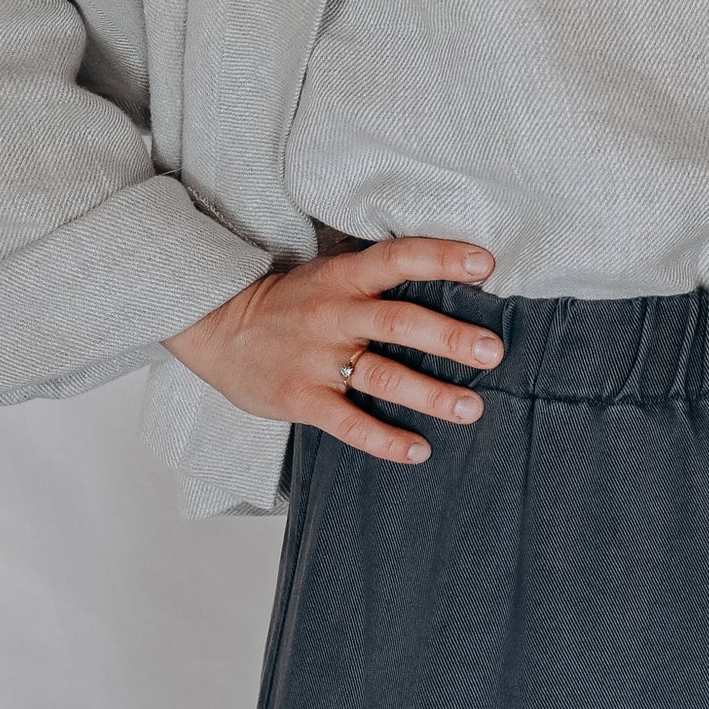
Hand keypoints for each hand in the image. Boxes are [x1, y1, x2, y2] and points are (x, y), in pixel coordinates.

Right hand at [162, 235, 503, 464]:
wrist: (216, 328)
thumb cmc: (290, 302)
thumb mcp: (329, 274)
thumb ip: (378, 278)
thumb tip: (452, 278)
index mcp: (343, 278)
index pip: (397, 259)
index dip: (441, 258)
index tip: (485, 264)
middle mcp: (334, 315)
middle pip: (398, 323)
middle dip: (448, 338)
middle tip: (491, 351)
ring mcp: (317, 360)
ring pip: (382, 377)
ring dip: (430, 395)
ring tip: (471, 408)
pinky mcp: (302, 399)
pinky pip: (349, 424)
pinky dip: (384, 440)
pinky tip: (418, 450)